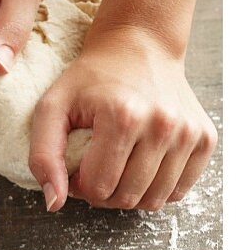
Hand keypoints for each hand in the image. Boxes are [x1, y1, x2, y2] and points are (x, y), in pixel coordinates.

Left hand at [29, 25, 216, 211]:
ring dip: (130, 194)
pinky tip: (142, 165)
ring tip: (118, 167)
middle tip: (96, 167)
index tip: (78, 164)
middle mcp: (163, 124)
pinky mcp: (205, 139)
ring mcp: (189, 132)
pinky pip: (178, 191)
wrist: (140, 46)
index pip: (97, 188)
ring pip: (154, 201)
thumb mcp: (52, 108)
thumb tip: (54, 203)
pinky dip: (157, 188)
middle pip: (126, 198)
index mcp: (124, 116)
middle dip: (104, 193)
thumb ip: (43, 157)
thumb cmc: (91, 79)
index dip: (80, 185)